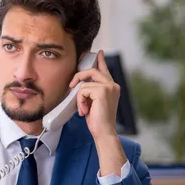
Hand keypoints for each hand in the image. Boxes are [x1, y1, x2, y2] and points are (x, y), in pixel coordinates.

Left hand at [69, 50, 125, 176]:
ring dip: (79, 97)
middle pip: (92, 71)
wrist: (103, 132)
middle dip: (79, 76)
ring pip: (84, 84)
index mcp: (112, 87)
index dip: (100, 60)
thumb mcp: (93, 101)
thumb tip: (80, 83)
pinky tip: (85, 110)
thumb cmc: (97, 120)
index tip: (99, 52)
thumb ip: (91, 90)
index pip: (104, 70)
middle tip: (71, 84)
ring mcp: (109, 87)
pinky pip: (82, 90)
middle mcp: (113, 85)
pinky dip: (80, 101)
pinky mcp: (102, 90)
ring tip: (84, 109)